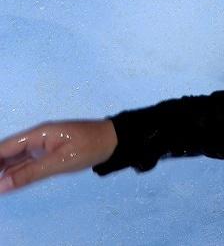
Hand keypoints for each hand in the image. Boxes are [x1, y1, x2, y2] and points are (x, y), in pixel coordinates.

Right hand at [0, 120, 117, 193]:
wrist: (114, 141)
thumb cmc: (89, 147)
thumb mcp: (59, 162)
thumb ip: (29, 174)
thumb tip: (1, 186)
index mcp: (37, 134)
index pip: (4, 148)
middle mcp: (36, 138)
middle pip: (7, 152)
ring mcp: (42, 145)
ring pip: (16, 159)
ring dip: (4, 171)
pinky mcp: (49, 153)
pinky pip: (27, 162)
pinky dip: (17, 172)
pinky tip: (8, 183)